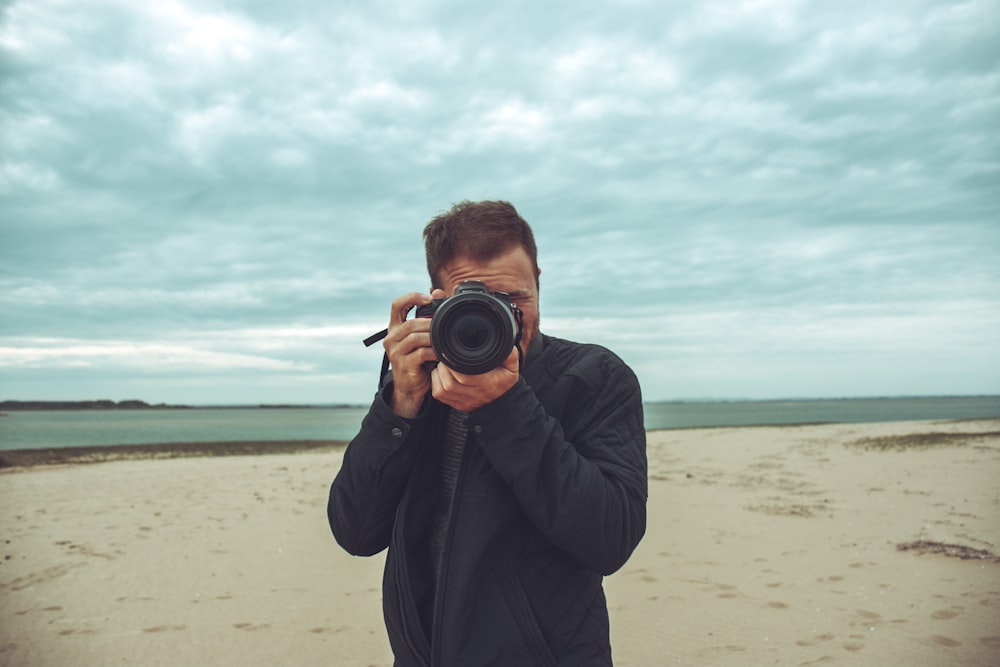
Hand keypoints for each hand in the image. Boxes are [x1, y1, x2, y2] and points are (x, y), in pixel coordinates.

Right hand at [383, 292, 435, 417]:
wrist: (411, 387)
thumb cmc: (419, 360)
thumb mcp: (422, 337)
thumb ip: (428, 316)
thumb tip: (439, 292)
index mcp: (394, 328)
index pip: (397, 304)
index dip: (412, 297)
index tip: (429, 298)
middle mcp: (391, 338)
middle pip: (410, 323)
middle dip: (429, 323)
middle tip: (444, 326)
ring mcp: (395, 352)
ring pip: (415, 337)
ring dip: (433, 338)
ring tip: (444, 340)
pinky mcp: (403, 365)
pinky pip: (421, 353)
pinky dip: (434, 352)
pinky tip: (441, 354)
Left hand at [431, 345, 519, 411]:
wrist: (502, 403)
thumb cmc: (505, 383)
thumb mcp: (511, 368)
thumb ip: (509, 355)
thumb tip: (506, 344)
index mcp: (486, 383)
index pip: (464, 376)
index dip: (453, 365)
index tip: (452, 353)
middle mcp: (473, 394)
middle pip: (449, 383)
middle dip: (444, 367)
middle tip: (446, 357)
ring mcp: (463, 401)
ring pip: (442, 389)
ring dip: (439, 374)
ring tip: (444, 364)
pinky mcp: (456, 404)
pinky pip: (439, 394)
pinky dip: (436, 382)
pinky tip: (442, 374)